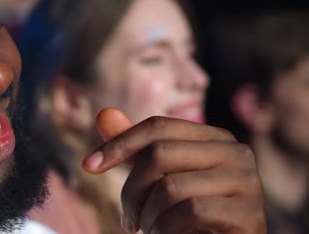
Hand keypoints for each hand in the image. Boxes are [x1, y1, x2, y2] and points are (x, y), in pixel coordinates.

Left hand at [82, 109, 266, 233]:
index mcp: (215, 137)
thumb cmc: (189, 217)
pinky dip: (166, 229)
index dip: (119, 144)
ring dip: (148, 216)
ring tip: (150, 231)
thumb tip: (103, 115)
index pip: (157, 126)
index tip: (88, 165)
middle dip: (132, 191)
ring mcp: (248, 183)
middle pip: (160, 154)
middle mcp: (237, 152)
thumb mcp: (159, 179)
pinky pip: (190, 211)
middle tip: (128, 220)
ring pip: (171, 187)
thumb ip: (136, 150)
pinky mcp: (249, 215)